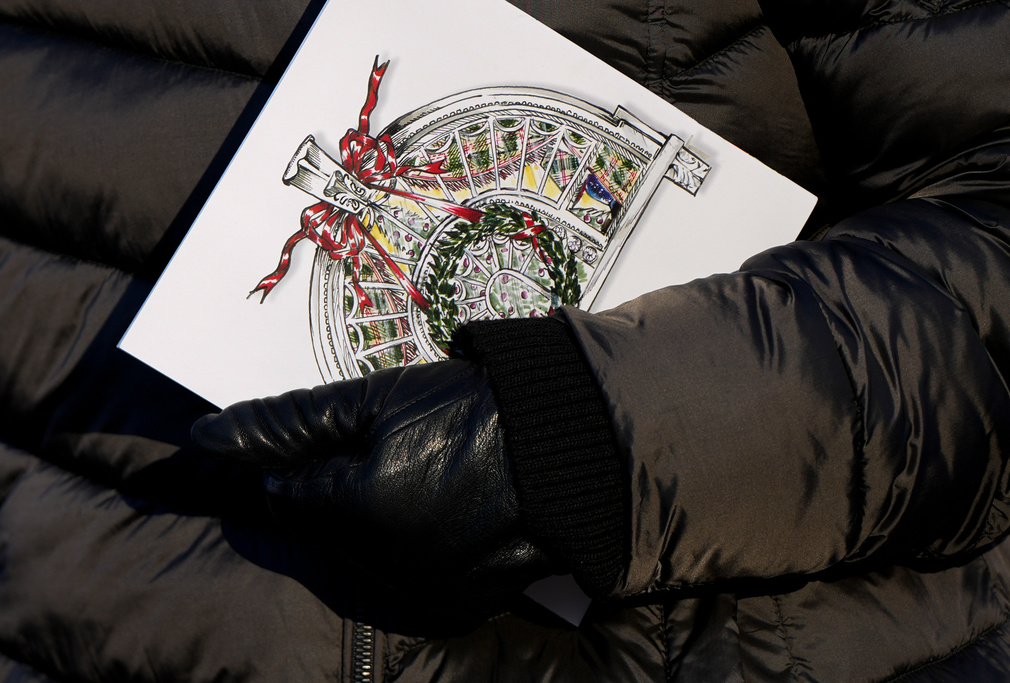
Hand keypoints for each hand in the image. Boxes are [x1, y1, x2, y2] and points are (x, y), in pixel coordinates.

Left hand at [191, 359, 554, 607]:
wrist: (572, 444)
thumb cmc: (471, 409)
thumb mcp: (374, 399)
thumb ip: (286, 423)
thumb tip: (205, 434)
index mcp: (350, 511)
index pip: (286, 495)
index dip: (308, 461)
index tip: (345, 436)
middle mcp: (379, 566)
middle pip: (326, 529)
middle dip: (343, 490)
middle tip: (397, 446)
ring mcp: (423, 591)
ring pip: (368, 556)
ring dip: (381, 519)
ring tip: (434, 472)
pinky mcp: (462, 604)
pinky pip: (414, 577)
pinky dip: (421, 546)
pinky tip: (455, 507)